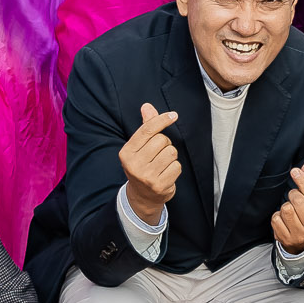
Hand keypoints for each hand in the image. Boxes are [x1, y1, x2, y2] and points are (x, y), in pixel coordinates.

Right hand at [121, 104, 182, 225]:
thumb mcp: (139, 147)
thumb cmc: (142, 166)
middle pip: (162, 140)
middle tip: (158, 154)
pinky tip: (166, 173)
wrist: (142, 196)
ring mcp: (147, 176)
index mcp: (126, 152)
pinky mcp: (159, 185)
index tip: (173, 115)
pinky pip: (177, 166)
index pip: (147, 129)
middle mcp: (134, 164)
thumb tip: (147, 106)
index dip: (162, 120)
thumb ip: (145, 127)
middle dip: (165, 144)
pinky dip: (175, 168)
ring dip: (171, 156)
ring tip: (162, 164)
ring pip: (171, 152)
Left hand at [271, 160, 303, 255]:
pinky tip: (284, 220)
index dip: (303, 181)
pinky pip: (276, 219)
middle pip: (298, 201)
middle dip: (293, 195)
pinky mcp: (286, 240)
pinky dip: (278, 216)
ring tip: (290, 210)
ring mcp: (300, 235)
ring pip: (286, 209)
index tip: (295, 171)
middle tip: (294, 198)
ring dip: (285, 206)